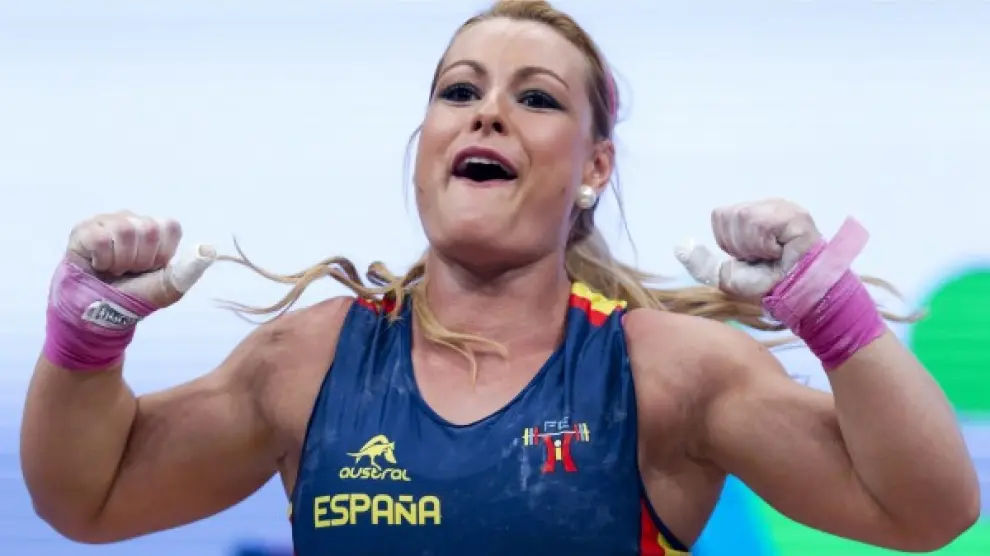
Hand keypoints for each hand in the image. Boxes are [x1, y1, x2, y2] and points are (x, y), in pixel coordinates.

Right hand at [65, 211, 214, 307]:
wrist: (98, 315)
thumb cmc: (133, 297)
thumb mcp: (167, 289)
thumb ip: (188, 270)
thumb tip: (209, 251)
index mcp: (156, 232)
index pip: (170, 227)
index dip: (162, 253)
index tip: (151, 268)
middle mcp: (133, 221)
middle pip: (150, 228)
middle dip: (142, 259)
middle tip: (130, 271)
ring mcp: (108, 222)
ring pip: (125, 230)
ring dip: (121, 261)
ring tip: (114, 269)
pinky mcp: (83, 230)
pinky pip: (101, 239)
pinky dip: (102, 260)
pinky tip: (98, 265)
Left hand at [675, 199, 821, 298]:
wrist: (795, 298)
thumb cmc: (767, 286)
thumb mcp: (726, 276)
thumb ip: (702, 263)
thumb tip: (680, 247)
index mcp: (753, 214)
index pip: (720, 216)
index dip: (729, 243)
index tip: (750, 257)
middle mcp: (768, 205)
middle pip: (729, 216)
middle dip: (739, 245)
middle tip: (762, 258)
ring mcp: (782, 208)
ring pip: (743, 218)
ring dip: (752, 247)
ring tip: (773, 255)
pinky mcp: (795, 217)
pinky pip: (760, 224)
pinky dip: (764, 245)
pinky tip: (780, 252)